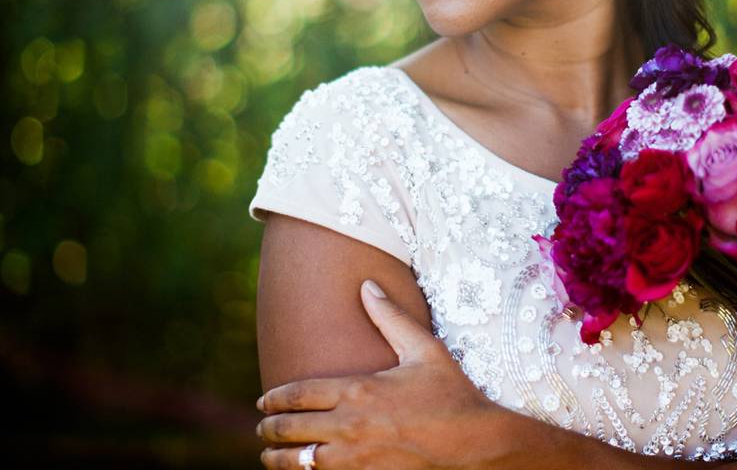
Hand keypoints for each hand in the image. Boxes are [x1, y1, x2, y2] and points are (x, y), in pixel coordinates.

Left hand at [255, 279, 508, 469]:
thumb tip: (366, 285)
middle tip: (261, 429)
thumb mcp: (424, 348)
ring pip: (303, 462)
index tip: (263, 401)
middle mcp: (351, 426)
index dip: (275, 398)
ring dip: (281, 459)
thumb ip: (390, 317)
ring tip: (270, 457)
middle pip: (293, 429)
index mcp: (359, 391)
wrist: (475, 442)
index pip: (300, 394)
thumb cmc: (451, 393)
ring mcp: (358, 458)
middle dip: (270, 429)